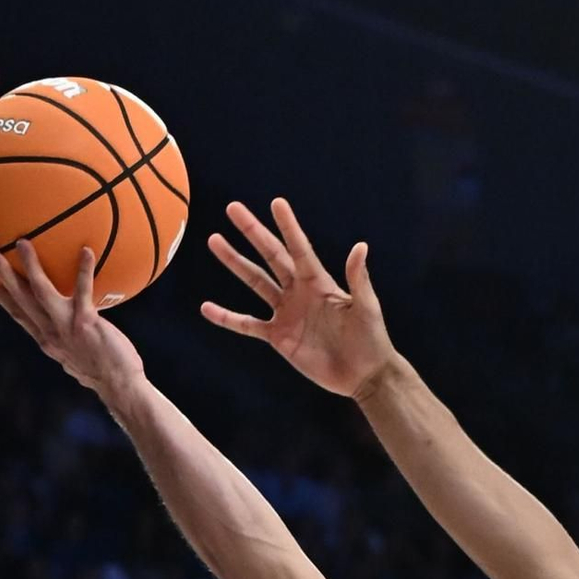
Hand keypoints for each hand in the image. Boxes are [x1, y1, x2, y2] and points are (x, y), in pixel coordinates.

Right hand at [0, 243, 145, 404]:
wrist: (120, 388)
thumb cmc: (106, 372)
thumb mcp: (79, 356)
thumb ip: (71, 339)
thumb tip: (74, 328)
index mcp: (48, 341)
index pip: (19, 315)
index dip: (1, 298)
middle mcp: (51, 334)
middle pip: (21, 300)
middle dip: (4, 276)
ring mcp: (66, 328)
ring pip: (40, 293)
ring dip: (30, 267)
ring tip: (22, 243)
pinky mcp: (85, 323)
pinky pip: (83, 290)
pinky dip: (84, 270)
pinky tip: (86, 251)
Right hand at [203, 198, 395, 397]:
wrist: (363, 376)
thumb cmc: (371, 338)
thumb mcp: (366, 307)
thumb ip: (358, 279)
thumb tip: (360, 247)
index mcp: (319, 281)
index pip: (299, 248)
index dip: (288, 226)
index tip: (276, 203)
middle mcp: (299, 291)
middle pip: (270, 256)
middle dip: (252, 232)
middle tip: (233, 208)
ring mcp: (286, 313)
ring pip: (255, 282)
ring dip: (235, 262)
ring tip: (215, 240)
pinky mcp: (278, 337)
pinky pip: (248, 325)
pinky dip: (228, 318)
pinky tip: (207, 308)